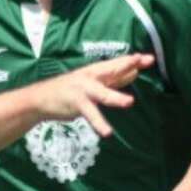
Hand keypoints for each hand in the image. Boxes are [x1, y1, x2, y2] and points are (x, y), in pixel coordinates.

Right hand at [34, 54, 153, 135]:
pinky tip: (107, 132)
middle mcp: (91, 77)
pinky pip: (90, 114)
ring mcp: (83, 90)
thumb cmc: (70, 91)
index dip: (132, 61)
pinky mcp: (76, 103)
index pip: (117, 64)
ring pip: (102, 93)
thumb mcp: (93, 82)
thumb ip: (113, 80)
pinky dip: (98, 123)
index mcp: (96, 72)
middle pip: (112, 70)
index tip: (149, 58)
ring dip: (115, 97)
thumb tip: (134, 73)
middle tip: (142, 61)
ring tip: (129, 102)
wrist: (41, 98)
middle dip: (127, 65)